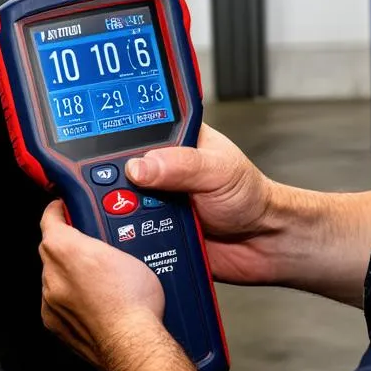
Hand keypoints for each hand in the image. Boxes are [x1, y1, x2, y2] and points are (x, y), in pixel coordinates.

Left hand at [39, 200, 165, 370]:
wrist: (133, 345)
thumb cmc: (135, 303)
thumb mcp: (131, 254)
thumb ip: (106, 241)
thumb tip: (107, 237)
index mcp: (66, 249)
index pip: (51, 218)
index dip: (58, 210)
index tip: (62, 208)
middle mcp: (52, 274)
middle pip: (52, 249)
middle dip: (68, 245)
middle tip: (91, 247)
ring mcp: (50, 300)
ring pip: (54, 277)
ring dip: (69, 275)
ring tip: (98, 282)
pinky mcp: (53, 322)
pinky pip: (56, 302)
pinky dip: (69, 299)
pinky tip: (93, 303)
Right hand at [125, 125, 277, 284]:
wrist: (261, 244)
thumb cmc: (249, 197)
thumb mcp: (219, 170)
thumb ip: (182, 164)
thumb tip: (140, 166)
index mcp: (173, 137)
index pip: (132, 126)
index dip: (115, 132)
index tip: (110, 147)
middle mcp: (157, 165)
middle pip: (114, 165)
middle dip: (117, 180)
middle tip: (133, 189)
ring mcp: (150, 197)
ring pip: (115, 200)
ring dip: (122, 210)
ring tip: (142, 213)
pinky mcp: (147, 227)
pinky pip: (125, 231)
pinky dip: (128, 234)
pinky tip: (138, 233)